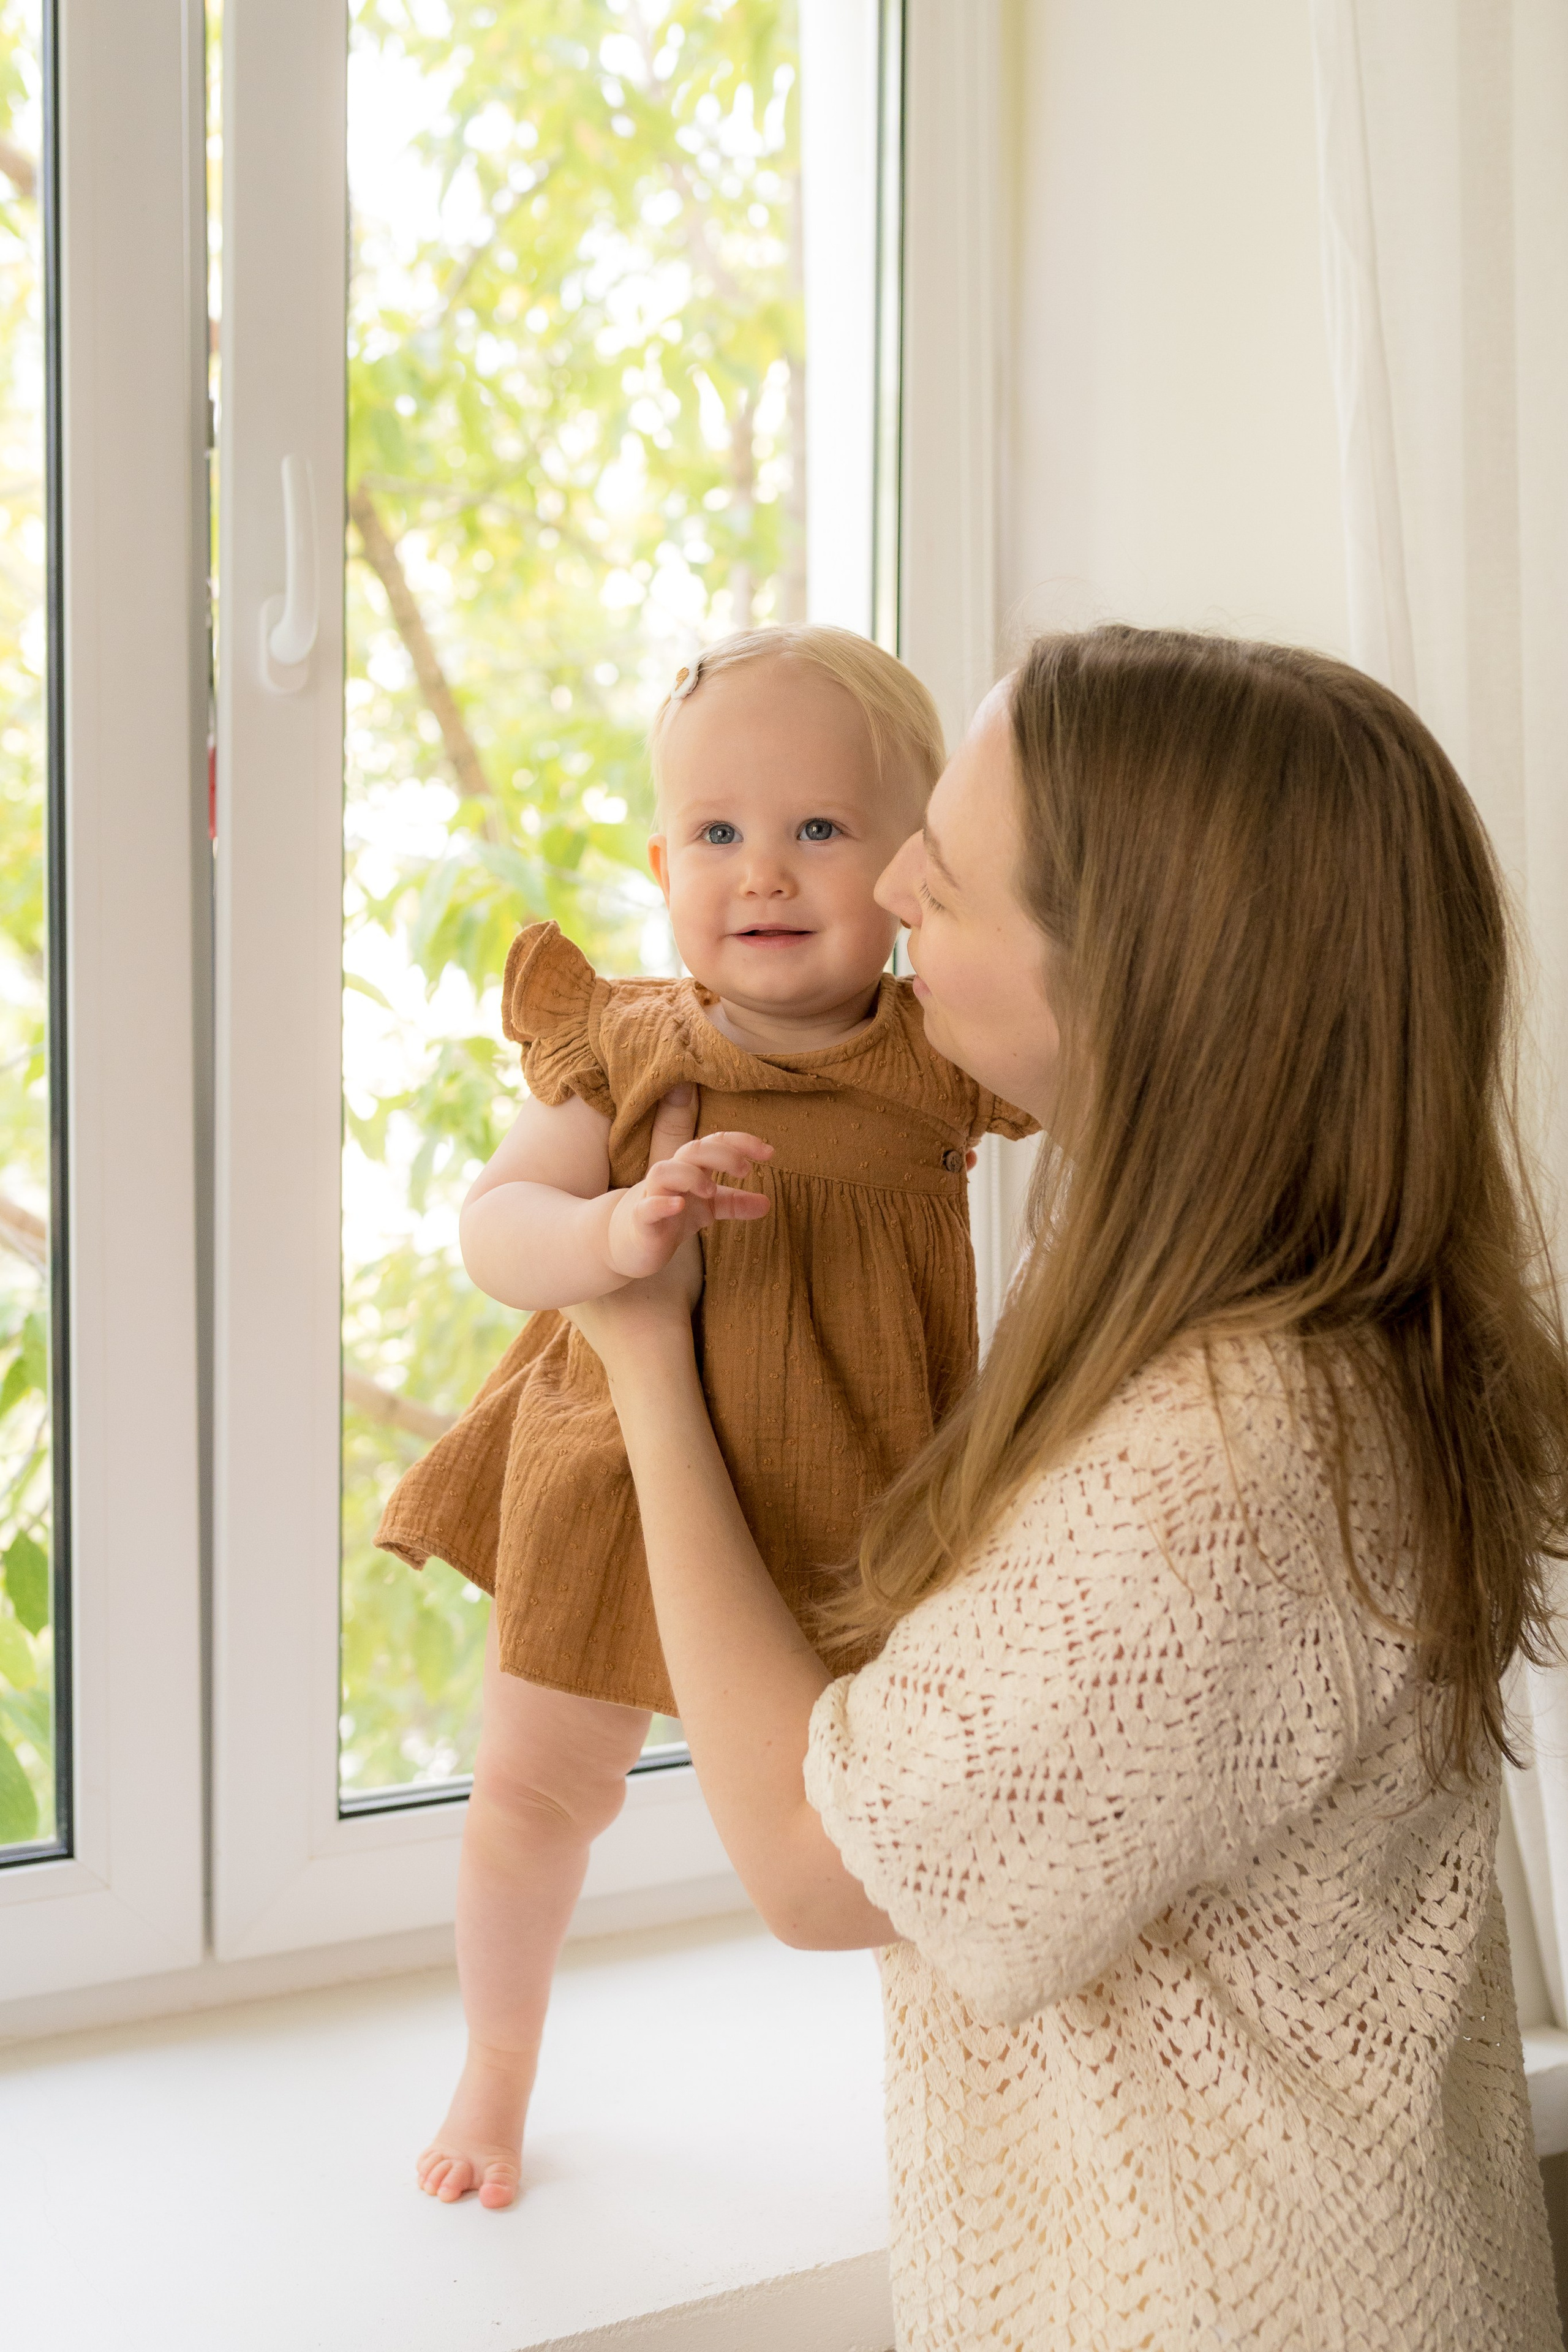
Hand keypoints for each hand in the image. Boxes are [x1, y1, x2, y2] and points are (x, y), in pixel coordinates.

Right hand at [602, 1084, 772, 1281]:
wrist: (627, 1241)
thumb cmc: (669, 1215)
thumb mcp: (707, 1209)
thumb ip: (734, 1204)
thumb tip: (768, 1203)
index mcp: (691, 1168)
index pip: (715, 1143)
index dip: (741, 1143)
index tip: (770, 1152)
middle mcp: (672, 1175)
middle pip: (693, 1150)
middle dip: (721, 1155)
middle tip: (745, 1170)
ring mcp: (653, 1195)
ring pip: (665, 1171)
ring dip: (690, 1175)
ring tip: (712, 1191)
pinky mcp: (640, 1220)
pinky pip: (648, 1206)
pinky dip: (662, 1203)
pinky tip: (680, 1206)